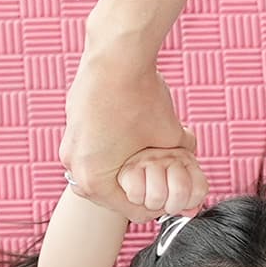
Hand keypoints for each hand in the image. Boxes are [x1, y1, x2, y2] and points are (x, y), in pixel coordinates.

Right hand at [62, 55, 194, 219]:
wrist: (115, 55)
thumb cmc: (141, 97)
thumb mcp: (170, 137)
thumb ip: (181, 160)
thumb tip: (195, 174)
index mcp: (96, 180)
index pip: (132, 211)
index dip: (160, 204)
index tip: (175, 194)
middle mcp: (75, 167)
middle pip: (115, 192)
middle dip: (143, 184)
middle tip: (166, 174)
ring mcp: (70, 146)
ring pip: (104, 170)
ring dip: (128, 166)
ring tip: (150, 152)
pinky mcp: (72, 126)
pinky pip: (94, 150)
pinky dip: (114, 148)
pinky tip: (133, 133)